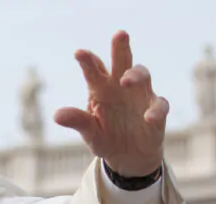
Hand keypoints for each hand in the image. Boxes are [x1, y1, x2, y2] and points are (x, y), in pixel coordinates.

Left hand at [54, 30, 167, 176]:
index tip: (78, 53)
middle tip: (119, 34)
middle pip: (122, 61)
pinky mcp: (156, 111)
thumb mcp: (90, 132)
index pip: (94, 70)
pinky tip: (148, 117)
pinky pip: (159, 105)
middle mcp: (121, 87)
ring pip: (143, 76)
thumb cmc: (106, 137)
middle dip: (121, 47)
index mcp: (101, 89)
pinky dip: (155, 110)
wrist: (128, 156)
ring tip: (125, 80)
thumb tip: (56, 116)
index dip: (88, 61)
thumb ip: (77, 121)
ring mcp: (141, 96)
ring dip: (136, 75)